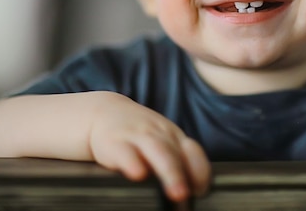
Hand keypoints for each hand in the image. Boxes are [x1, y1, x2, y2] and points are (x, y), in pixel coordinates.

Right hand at [87, 92, 210, 202]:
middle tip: (188, 195)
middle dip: (183, 174)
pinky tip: (138, 174)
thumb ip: (175, 162)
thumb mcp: (160, 142)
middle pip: (176, 153)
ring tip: (176, 193)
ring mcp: (138, 135)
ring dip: (169, 171)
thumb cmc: (137, 134)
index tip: (201, 191)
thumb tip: (190, 195)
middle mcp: (159, 134)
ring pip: (157, 151)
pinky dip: (132, 162)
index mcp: (174, 137)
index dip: (200, 171)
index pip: (194, 152)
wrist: (104, 111)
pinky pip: (125, 151)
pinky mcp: (114, 141)